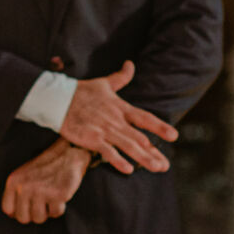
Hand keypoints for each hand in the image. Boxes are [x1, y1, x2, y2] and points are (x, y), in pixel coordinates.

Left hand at [1, 139, 91, 224]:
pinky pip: (55, 214)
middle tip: (41, 204)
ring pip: (39, 219)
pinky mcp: (57, 196)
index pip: (8, 209)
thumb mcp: (23, 175)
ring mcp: (41, 192)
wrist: (68, 154)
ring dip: (46, 212)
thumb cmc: (46, 166)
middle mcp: (25, 188)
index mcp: (14, 182)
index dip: (18, 212)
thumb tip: (13, 215)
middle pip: (23, 218)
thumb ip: (16, 192)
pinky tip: (59, 197)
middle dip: (33, 214)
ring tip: (50, 199)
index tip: (27, 208)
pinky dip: (59, 208)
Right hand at [59, 61, 176, 174]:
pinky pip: (107, 151)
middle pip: (139, 138)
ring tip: (156, 168)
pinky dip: (118, 160)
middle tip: (166, 166)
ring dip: (143, 158)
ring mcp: (104, 130)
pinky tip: (128, 170)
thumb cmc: (81, 91)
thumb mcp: (104, 83)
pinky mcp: (91, 138)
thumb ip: (120, 77)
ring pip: (128, 146)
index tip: (174, 135)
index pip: (145, 118)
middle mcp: (116, 120)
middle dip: (153, 152)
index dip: (160, 127)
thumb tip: (130, 64)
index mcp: (121, 108)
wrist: (58, 98)